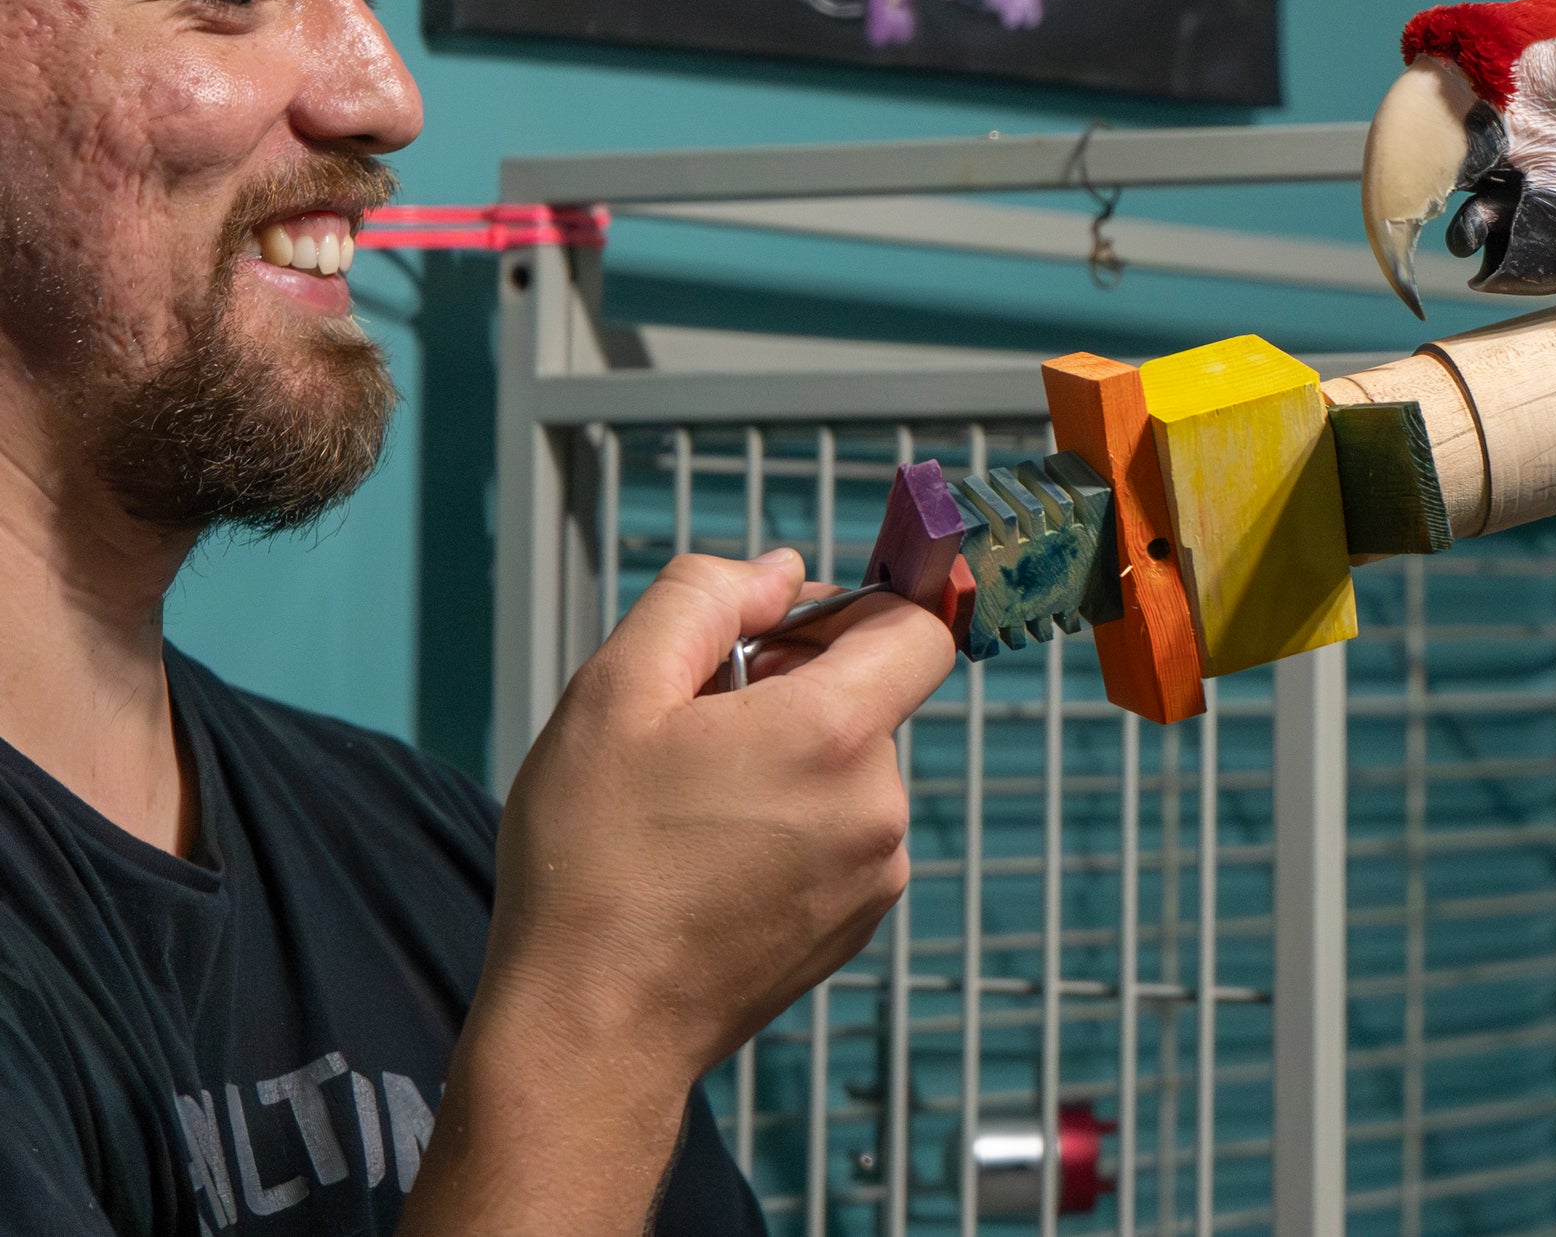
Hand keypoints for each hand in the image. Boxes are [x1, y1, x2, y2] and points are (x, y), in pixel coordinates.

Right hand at [403, 549, 954, 1231]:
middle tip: (690, 734)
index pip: (918, 626)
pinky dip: (790, 825)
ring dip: (784, 761)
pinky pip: (842, 833)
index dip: (849, 610)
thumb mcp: (614, 694)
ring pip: (848, 767)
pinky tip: (709, 861)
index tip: (773, 635)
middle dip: (790, 690)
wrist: (592, 1032)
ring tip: (689, 809)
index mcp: (835, 734)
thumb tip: (782, 569)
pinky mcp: (858, 921)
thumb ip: (702, 600)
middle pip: (870, 697)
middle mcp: (881, 803)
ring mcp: (878, 872)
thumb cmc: (592, 862)